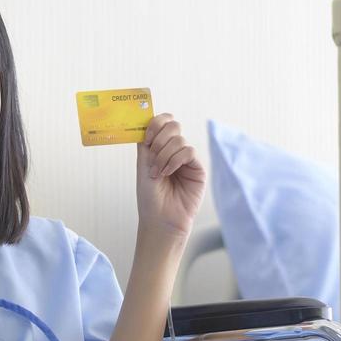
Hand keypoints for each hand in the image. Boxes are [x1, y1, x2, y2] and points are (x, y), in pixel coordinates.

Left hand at [135, 113, 205, 240]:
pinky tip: (167, 172)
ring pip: (179, 139)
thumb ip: (145, 144)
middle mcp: (173, 151)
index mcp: (159, 148)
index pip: (162, 123)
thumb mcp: (143, 166)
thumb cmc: (150, 197)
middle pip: (173, 125)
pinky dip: (175, 160)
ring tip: (157, 173)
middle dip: (159, 138)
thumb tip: (146, 121)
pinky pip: (188, 152)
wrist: (160, 219)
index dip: (155, 124)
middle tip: (152, 157)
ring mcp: (186, 159)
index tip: (146, 138)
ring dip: (164, 154)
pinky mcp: (198, 168)